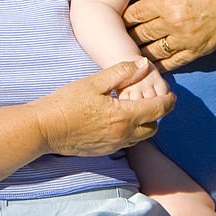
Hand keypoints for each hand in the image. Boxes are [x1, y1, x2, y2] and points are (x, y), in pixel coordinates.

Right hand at [34, 58, 174, 155]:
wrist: (44, 128)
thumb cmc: (67, 102)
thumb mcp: (95, 81)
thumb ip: (122, 73)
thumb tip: (144, 65)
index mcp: (124, 116)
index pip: (158, 110)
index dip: (168, 100)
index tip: (171, 93)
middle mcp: (123, 135)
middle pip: (153, 127)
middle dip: (157, 114)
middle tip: (152, 99)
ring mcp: (113, 146)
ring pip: (140, 137)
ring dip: (144, 124)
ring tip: (136, 107)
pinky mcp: (103, 151)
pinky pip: (126, 143)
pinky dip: (131, 132)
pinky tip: (119, 119)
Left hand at [123, 0, 215, 70]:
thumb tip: (149, 3)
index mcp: (169, 2)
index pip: (136, 13)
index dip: (123, 17)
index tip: (114, 19)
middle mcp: (175, 23)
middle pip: (141, 33)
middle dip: (127, 36)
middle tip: (113, 39)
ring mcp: (186, 40)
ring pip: (153, 51)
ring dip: (139, 52)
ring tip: (127, 54)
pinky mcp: (198, 51)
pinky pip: (172, 62)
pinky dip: (158, 65)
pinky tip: (149, 65)